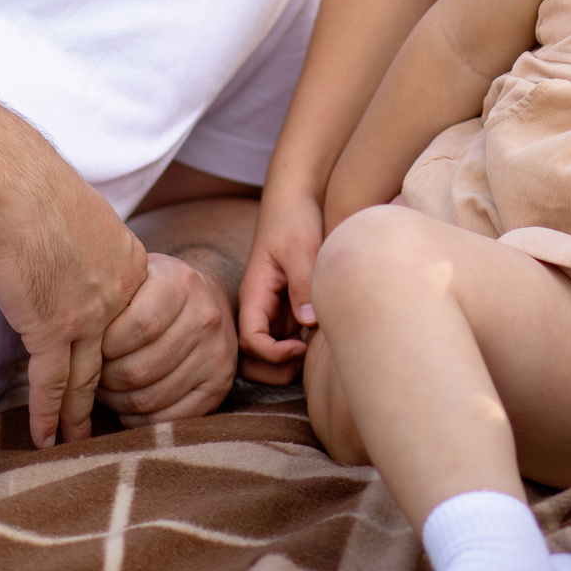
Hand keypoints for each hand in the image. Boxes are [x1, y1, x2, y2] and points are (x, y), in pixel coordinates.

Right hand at [0, 170, 150, 447]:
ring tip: (80, 441)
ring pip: (87, 378)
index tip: (118, 368)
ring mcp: (89, 314)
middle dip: (110, 390)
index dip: (122, 348)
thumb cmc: (35, 185)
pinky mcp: (51, 326)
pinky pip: (51, 383)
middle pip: (116, 355)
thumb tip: (71, 253)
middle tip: (111, 418)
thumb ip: (86, 245)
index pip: (130, 318)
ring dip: (80, 415)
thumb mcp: (82, 216)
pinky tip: (47, 438)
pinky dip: (48, 414)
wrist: (13, 182)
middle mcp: (117, 293)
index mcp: (128, 263)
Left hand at [98, 251, 242, 424]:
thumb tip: (68, 332)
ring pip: (149, 398)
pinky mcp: (219, 387)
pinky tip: (127, 404)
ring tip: (106, 388)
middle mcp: (205, 318)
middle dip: (104, 379)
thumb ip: (108, 296)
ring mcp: (216, 355)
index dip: (106, 346)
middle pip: (139, 369)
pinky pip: (167, 419)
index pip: (139, 325)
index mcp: (181, 283)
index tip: (91, 347)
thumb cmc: (153, 291)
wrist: (206, 301)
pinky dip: (137, 419)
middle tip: (91, 375)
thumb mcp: (135, 277)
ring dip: (116, 401)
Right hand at [237, 185, 322, 376]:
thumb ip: (303, 284)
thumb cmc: (294, 220)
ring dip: (286, 363)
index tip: (301, 346)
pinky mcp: (287, 308)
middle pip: (250, 356)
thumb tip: (308, 323)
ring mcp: (272, 309)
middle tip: (306, 359)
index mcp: (254, 292)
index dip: (272, 353)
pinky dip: (299, 350)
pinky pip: (285, 340)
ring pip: (266, 353)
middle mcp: (258, 306)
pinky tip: (321, 340)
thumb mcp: (301, 248)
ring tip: (314, 352)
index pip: (249, 339)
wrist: (296, 201)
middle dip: (274, 368)